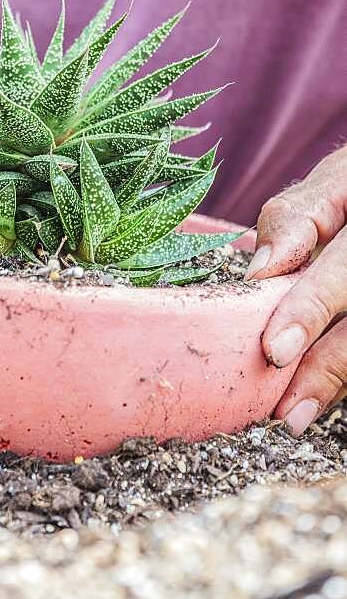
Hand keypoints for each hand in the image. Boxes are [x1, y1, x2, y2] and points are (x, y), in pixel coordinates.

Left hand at [245, 147, 346, 434]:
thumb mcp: (333, 185)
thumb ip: (297, 220)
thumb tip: (260, 271)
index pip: (339, 274)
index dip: (309, 313)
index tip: (274, 351)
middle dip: (327, 369)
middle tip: (286, 411)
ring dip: (335, 383)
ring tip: (296, 414)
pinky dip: (343, 377)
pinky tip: (316, 394)